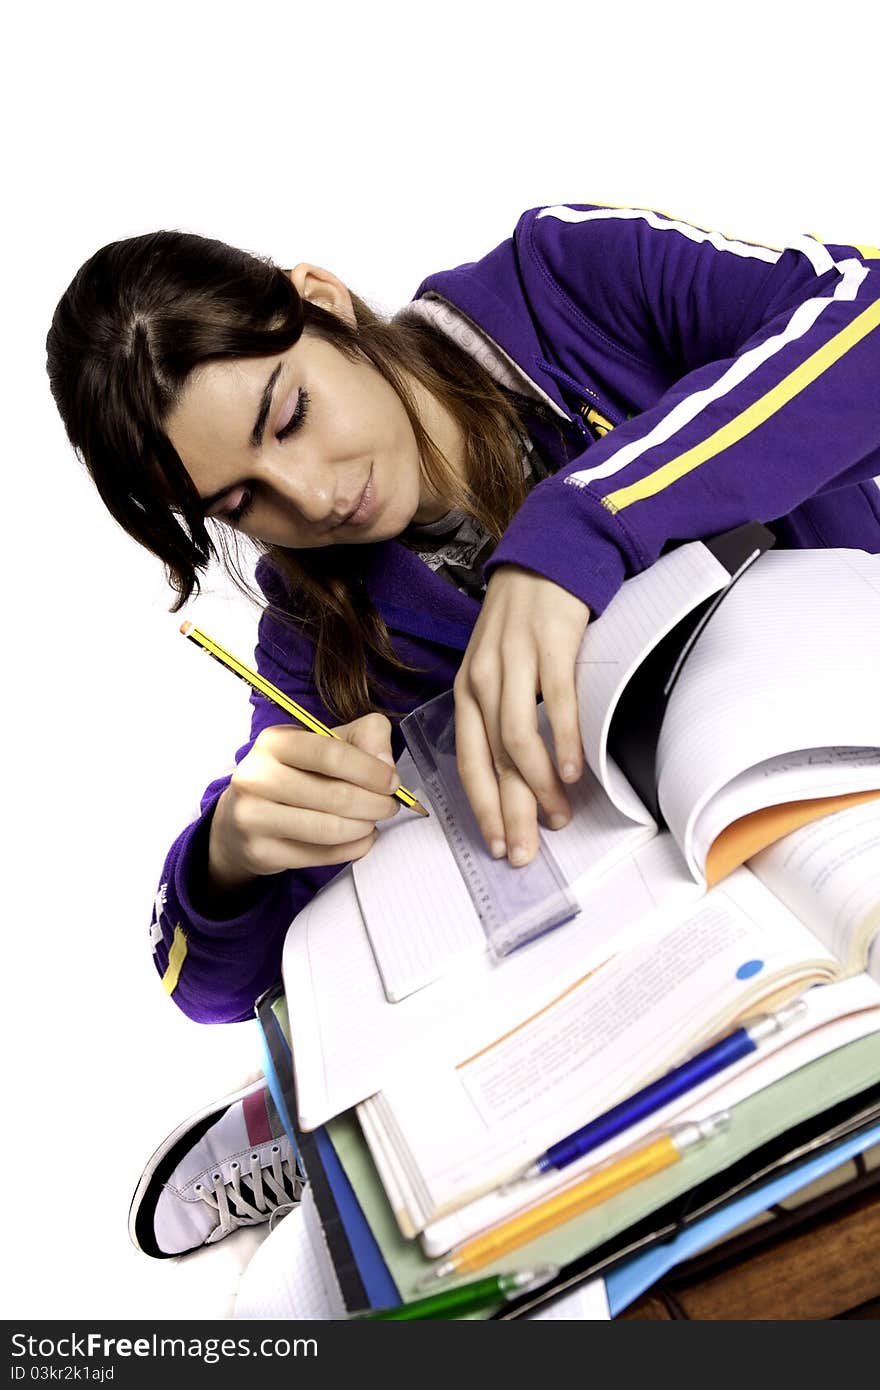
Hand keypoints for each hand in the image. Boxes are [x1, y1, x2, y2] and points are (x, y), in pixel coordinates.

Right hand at [207, 712, 400, 891]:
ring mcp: (254, 818)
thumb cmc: (295, 773)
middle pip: (336, 796)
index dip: (371, 770)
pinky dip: (352, 849)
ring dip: (365, 827)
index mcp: (274, 741)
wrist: (244, 815)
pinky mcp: (261, 852)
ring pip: (330, 830)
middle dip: (375, 804)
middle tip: (389, 806)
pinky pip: (322, 855)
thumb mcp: (326, 742)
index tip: (392, 782)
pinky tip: (360, 839)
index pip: (332, 754)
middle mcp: (257, 777)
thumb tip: (387, 768)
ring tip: (372, 821)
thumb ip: (366, 737)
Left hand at [454, 565, 589, 865]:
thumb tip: (515, 773)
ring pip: (519, 738)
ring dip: (538, 786)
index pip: (468, 762)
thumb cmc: (522, 623)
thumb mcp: (496, 668)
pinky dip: (563, 740)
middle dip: (510, 812)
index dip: (483, 807)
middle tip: (526, 852)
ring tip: (559, 816)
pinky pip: (555, 701)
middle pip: (494, 761)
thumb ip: (499, 713)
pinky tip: (571, 771)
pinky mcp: (550, 644)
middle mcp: (482, 680)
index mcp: (466, 691)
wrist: (546, 559)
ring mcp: (514, 662)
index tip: (499, 844)